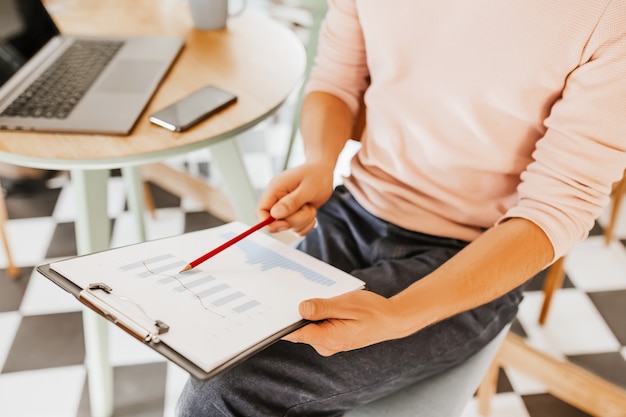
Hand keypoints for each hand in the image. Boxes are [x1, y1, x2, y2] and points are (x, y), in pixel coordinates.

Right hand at [256, 162, 334, 234]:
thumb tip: (275, 214)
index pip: (260, 211)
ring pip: (289, 227)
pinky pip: (297, 229)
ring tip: (310, 206)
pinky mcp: (293, 215)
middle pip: (275, 223)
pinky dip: (307, 224)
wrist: (324, 172)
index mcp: (275, 189)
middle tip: (307, 207)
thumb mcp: (307, 188)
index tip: (286, 224)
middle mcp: (277, 200)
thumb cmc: (316, 175)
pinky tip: (311, 211)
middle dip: (294, 220)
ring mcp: (285, 209)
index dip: (268, 222)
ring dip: (303, 221)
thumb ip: (292, 201)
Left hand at [283, 290, 404, 355]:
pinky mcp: (330, 338)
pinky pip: (316, 325)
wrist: (390, 320)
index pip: (296, 334)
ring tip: (321, 297)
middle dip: (297, 312)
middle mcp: (326, 345)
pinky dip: (317, 314)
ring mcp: (327, 343)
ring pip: (308, 326)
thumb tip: (301, 309)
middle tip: (296, 292)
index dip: (282, 323)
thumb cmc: (372, 311)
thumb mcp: (347, 303)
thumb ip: (323, 307)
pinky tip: (326, 303)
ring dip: (309, 312)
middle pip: (300, 329)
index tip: (271, 312)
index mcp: (329, 339)